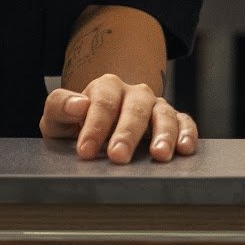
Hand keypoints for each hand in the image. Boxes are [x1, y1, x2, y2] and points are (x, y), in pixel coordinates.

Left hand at [40, 75, 198, 164]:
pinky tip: (185, 149)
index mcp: (106, 87)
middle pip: (134, 109)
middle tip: (118, 157)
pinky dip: (187, 133)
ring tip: (159, 155)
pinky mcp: (173, 120)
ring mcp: (156, 106)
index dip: (94, 127)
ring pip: (163, 114)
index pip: (102, 104)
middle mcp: (134, 93)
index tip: (86, 151)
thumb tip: (79, 105)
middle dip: (126, 134)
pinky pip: (185, 122)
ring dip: (163, 134)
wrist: (97, 126)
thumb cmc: (75, 124)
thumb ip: (59, 107)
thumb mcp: (58, 117)